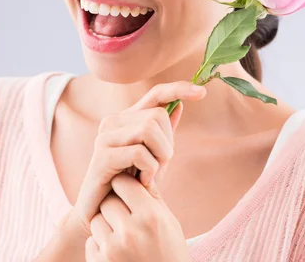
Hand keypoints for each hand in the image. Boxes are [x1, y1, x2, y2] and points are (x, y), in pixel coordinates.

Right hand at [69, 81, 206, 239]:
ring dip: (160, 156)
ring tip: (151, 174)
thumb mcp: (153, 158)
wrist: (103, 215)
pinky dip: (149, 169)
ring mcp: (105, 137)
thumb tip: (179, 105)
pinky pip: (139, 152)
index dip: (179, 89)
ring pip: (149, 129)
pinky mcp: (102, 156)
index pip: (156, 93)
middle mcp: (113, 122)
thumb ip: (164, 134)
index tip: (202, 92)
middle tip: (159, 166)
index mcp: (126, 119)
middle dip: (168, 143)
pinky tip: (142, 182)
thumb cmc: (129, 186)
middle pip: (157, 115)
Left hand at [85, 172, 191, 261]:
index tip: (128, 191)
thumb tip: (140, 170)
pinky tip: (116, 253)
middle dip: (115, 205)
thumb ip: (152, 197)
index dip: (124, 185)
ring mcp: (113, 250)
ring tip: (122, 237)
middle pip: (107, 200)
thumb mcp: (169, 223)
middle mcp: (131, 232)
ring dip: (105, 226)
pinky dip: (100, 246)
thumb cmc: (171, 254)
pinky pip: (91, 242)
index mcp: (151, 217)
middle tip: (125, 216)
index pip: (122, 182)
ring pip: (96, 220)